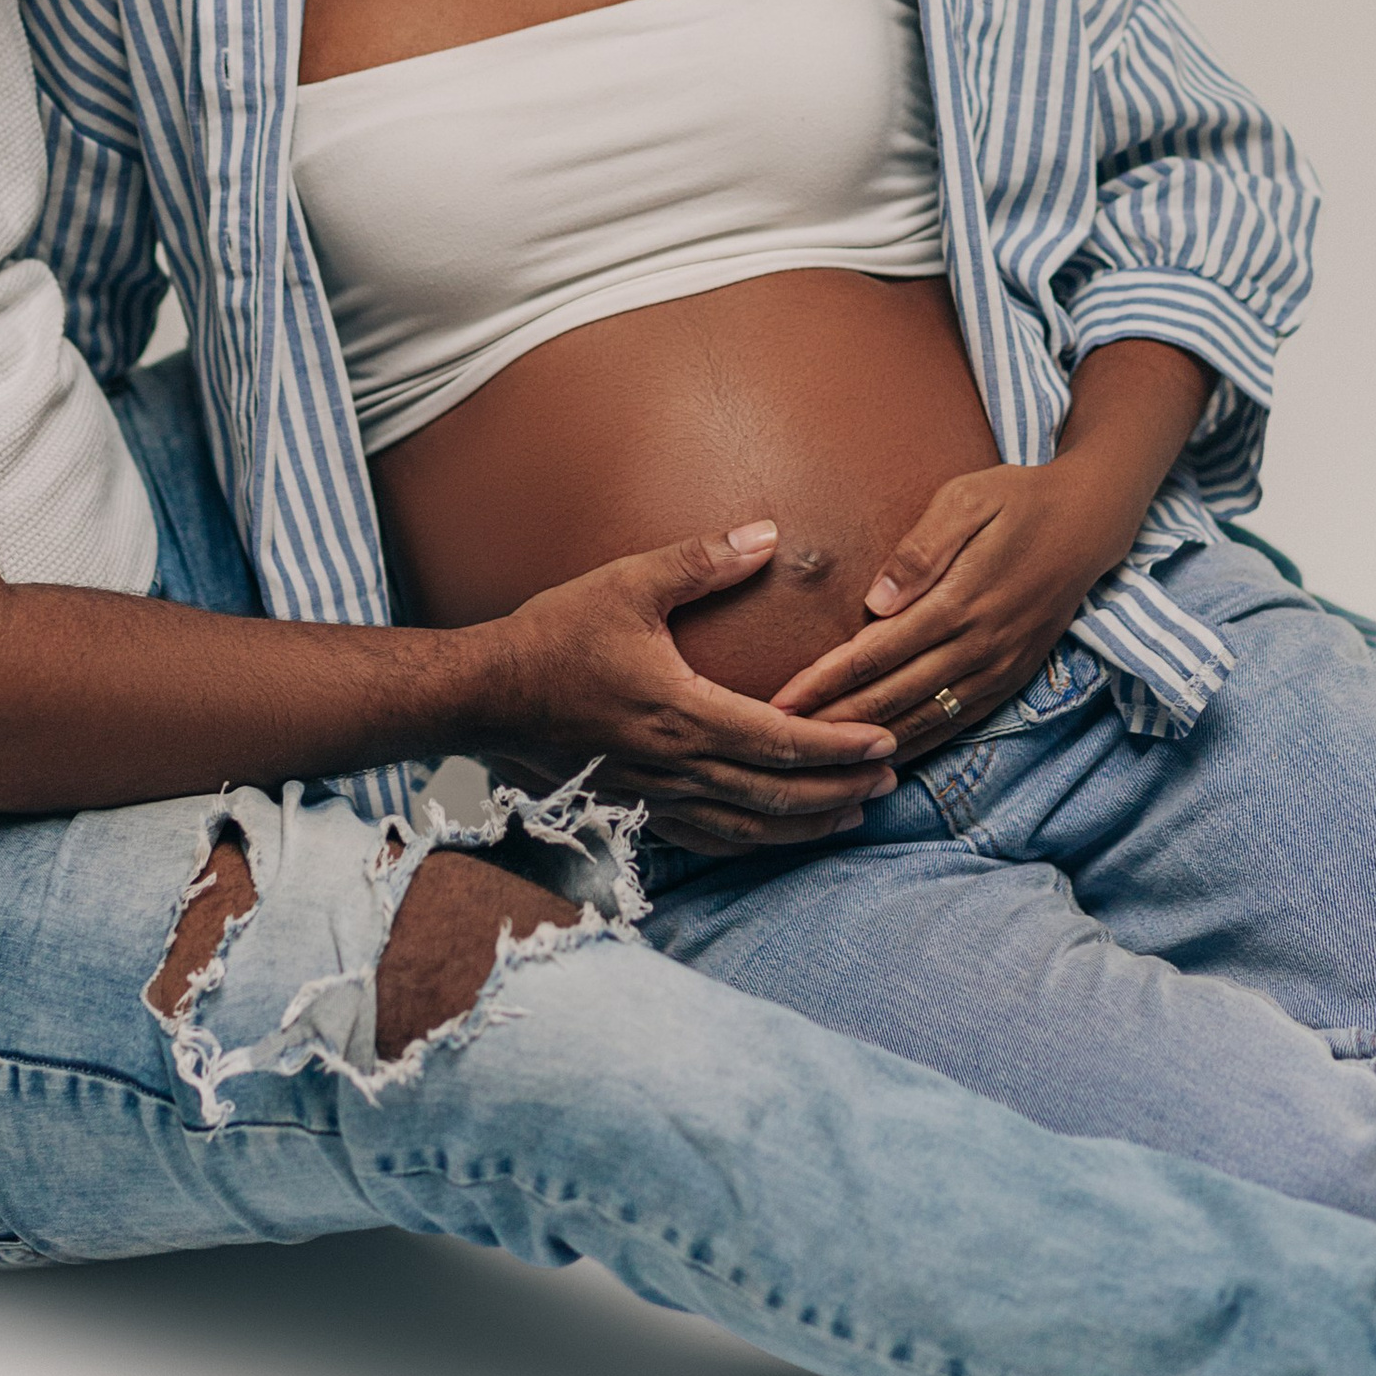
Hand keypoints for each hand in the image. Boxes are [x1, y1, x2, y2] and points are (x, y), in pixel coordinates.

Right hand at [478, 522, 900, 851]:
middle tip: (890, 781)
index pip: (782, 739)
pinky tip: (773, 835)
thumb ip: (702, 561)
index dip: (840, 745)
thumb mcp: (629, 583)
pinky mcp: (635, 804)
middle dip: (841, 789)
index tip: (886, 741)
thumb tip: (767, 534)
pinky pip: (708, 839)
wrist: (485, 695)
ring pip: (749, 827)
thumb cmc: (555, 636)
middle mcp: (678, 764)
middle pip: (778, 793)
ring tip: (851, 815)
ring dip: (807, 824)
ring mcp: (656, 793)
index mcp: (684, 712)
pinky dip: (754, 841)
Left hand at [768, 462, 1114, 745]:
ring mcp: (998, 668)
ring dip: (869, 742)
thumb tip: (876, 601)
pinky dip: (918, 744)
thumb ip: (921, 551)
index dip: (826, 681)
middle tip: (780, 739)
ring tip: (819, 760)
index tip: (781, 700)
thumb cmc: (1015, 500)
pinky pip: (957, 723)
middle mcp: (980, 645)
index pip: (877, 653)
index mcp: (960, 600)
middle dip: (832, 721)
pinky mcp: (1011, 679)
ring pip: (924, 719)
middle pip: (893, 696)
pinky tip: (883, 758)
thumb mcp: (966, 500)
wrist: (1088, 522)